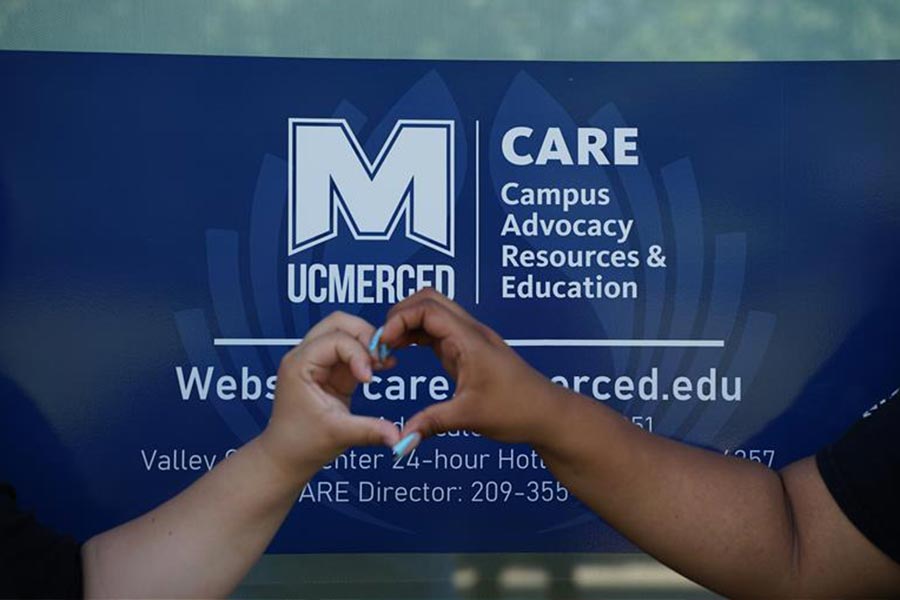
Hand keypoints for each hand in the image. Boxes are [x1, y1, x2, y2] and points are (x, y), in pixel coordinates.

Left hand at [259, 312, 401, 474]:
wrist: (286, 456)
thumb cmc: (301, 444)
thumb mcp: (338, 435)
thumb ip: (370, 430)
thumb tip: (399, 437)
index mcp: (299, 365)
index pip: (335, 340)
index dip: (358, 354)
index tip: (369, 380)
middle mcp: (305, 356)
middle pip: (339, 323)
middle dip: (365, 335)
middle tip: (381, 359)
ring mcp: (317, 361)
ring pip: (346, 331)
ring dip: (367, 343)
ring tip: (383, 364)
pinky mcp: (330, 370)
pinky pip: (351, 349)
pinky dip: (367, 354)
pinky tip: (383, 368)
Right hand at [381, 288, 562, 447]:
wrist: (548, 414)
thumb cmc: (517, 409)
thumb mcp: (469, 417)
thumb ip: (431, 424)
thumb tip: (399, 440)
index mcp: (469, 339)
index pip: (427, 308)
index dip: (399, 320)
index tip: (383, 345)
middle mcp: (469, 332)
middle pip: (427, 300)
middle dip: (399, 315)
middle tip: (382, 345)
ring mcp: (469, 339)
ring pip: (432, 313)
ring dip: (407, 324)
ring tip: (388, 350)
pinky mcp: (468, 351)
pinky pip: (437, 331)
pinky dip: (416, 335)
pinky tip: (403, 353)